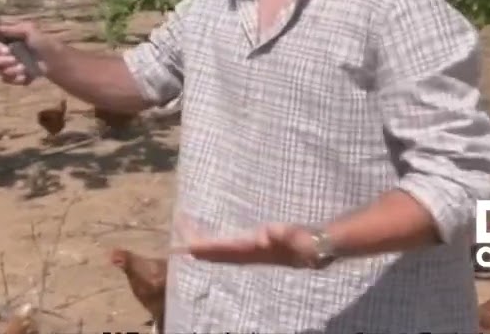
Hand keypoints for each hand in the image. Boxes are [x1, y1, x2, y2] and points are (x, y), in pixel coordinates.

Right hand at [0, 20, 50, 84]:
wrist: (56, 61)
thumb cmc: (44, 43)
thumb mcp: (30, 30)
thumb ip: (12, 29)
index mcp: (6, 39)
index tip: (6, 50)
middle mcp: (5, 52)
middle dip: (3, 61)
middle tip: (15, 60)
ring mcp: (9, 65)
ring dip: (12, 70)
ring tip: (24, 68)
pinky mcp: (15, 77)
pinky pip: (7, 80)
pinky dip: (17, 79)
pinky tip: (26, 75)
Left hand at [175, 218, 319, 267]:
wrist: (314, 248)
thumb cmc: (303, 240)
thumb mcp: (292, 236)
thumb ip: (282, 236)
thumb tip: (268, 236)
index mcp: (250, 249)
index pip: (219, 250)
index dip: (201, 248)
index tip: (183, 246)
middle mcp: (245, 254)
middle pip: (212, 253)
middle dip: (193, 247)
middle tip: (175, 240)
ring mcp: (247, 253)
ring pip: (217, 253)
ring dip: (201, 247)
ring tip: (184, 239)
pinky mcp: (252, 249)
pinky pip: (225, 249)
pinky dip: (212, 245)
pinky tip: (208, 241)